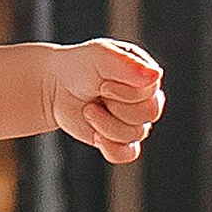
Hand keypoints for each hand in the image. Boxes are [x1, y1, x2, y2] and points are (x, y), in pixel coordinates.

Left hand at [46, 38, 163, 164]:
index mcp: (146, 74)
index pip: (152, 91)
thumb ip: (128, 64)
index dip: (126, 92)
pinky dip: (111, 148)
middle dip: (117, 106)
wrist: (55, 87)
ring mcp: (134, 121)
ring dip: (105, 123)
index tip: (102, 82)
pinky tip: (96, 135)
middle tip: (98, 93)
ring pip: (135, 134)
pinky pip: (128, 154)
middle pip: (149, 113)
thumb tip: (156, 75)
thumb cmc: (80, 66)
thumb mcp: (100, 56)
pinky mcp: (121, 141)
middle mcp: (145, 98)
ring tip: (89, 109)